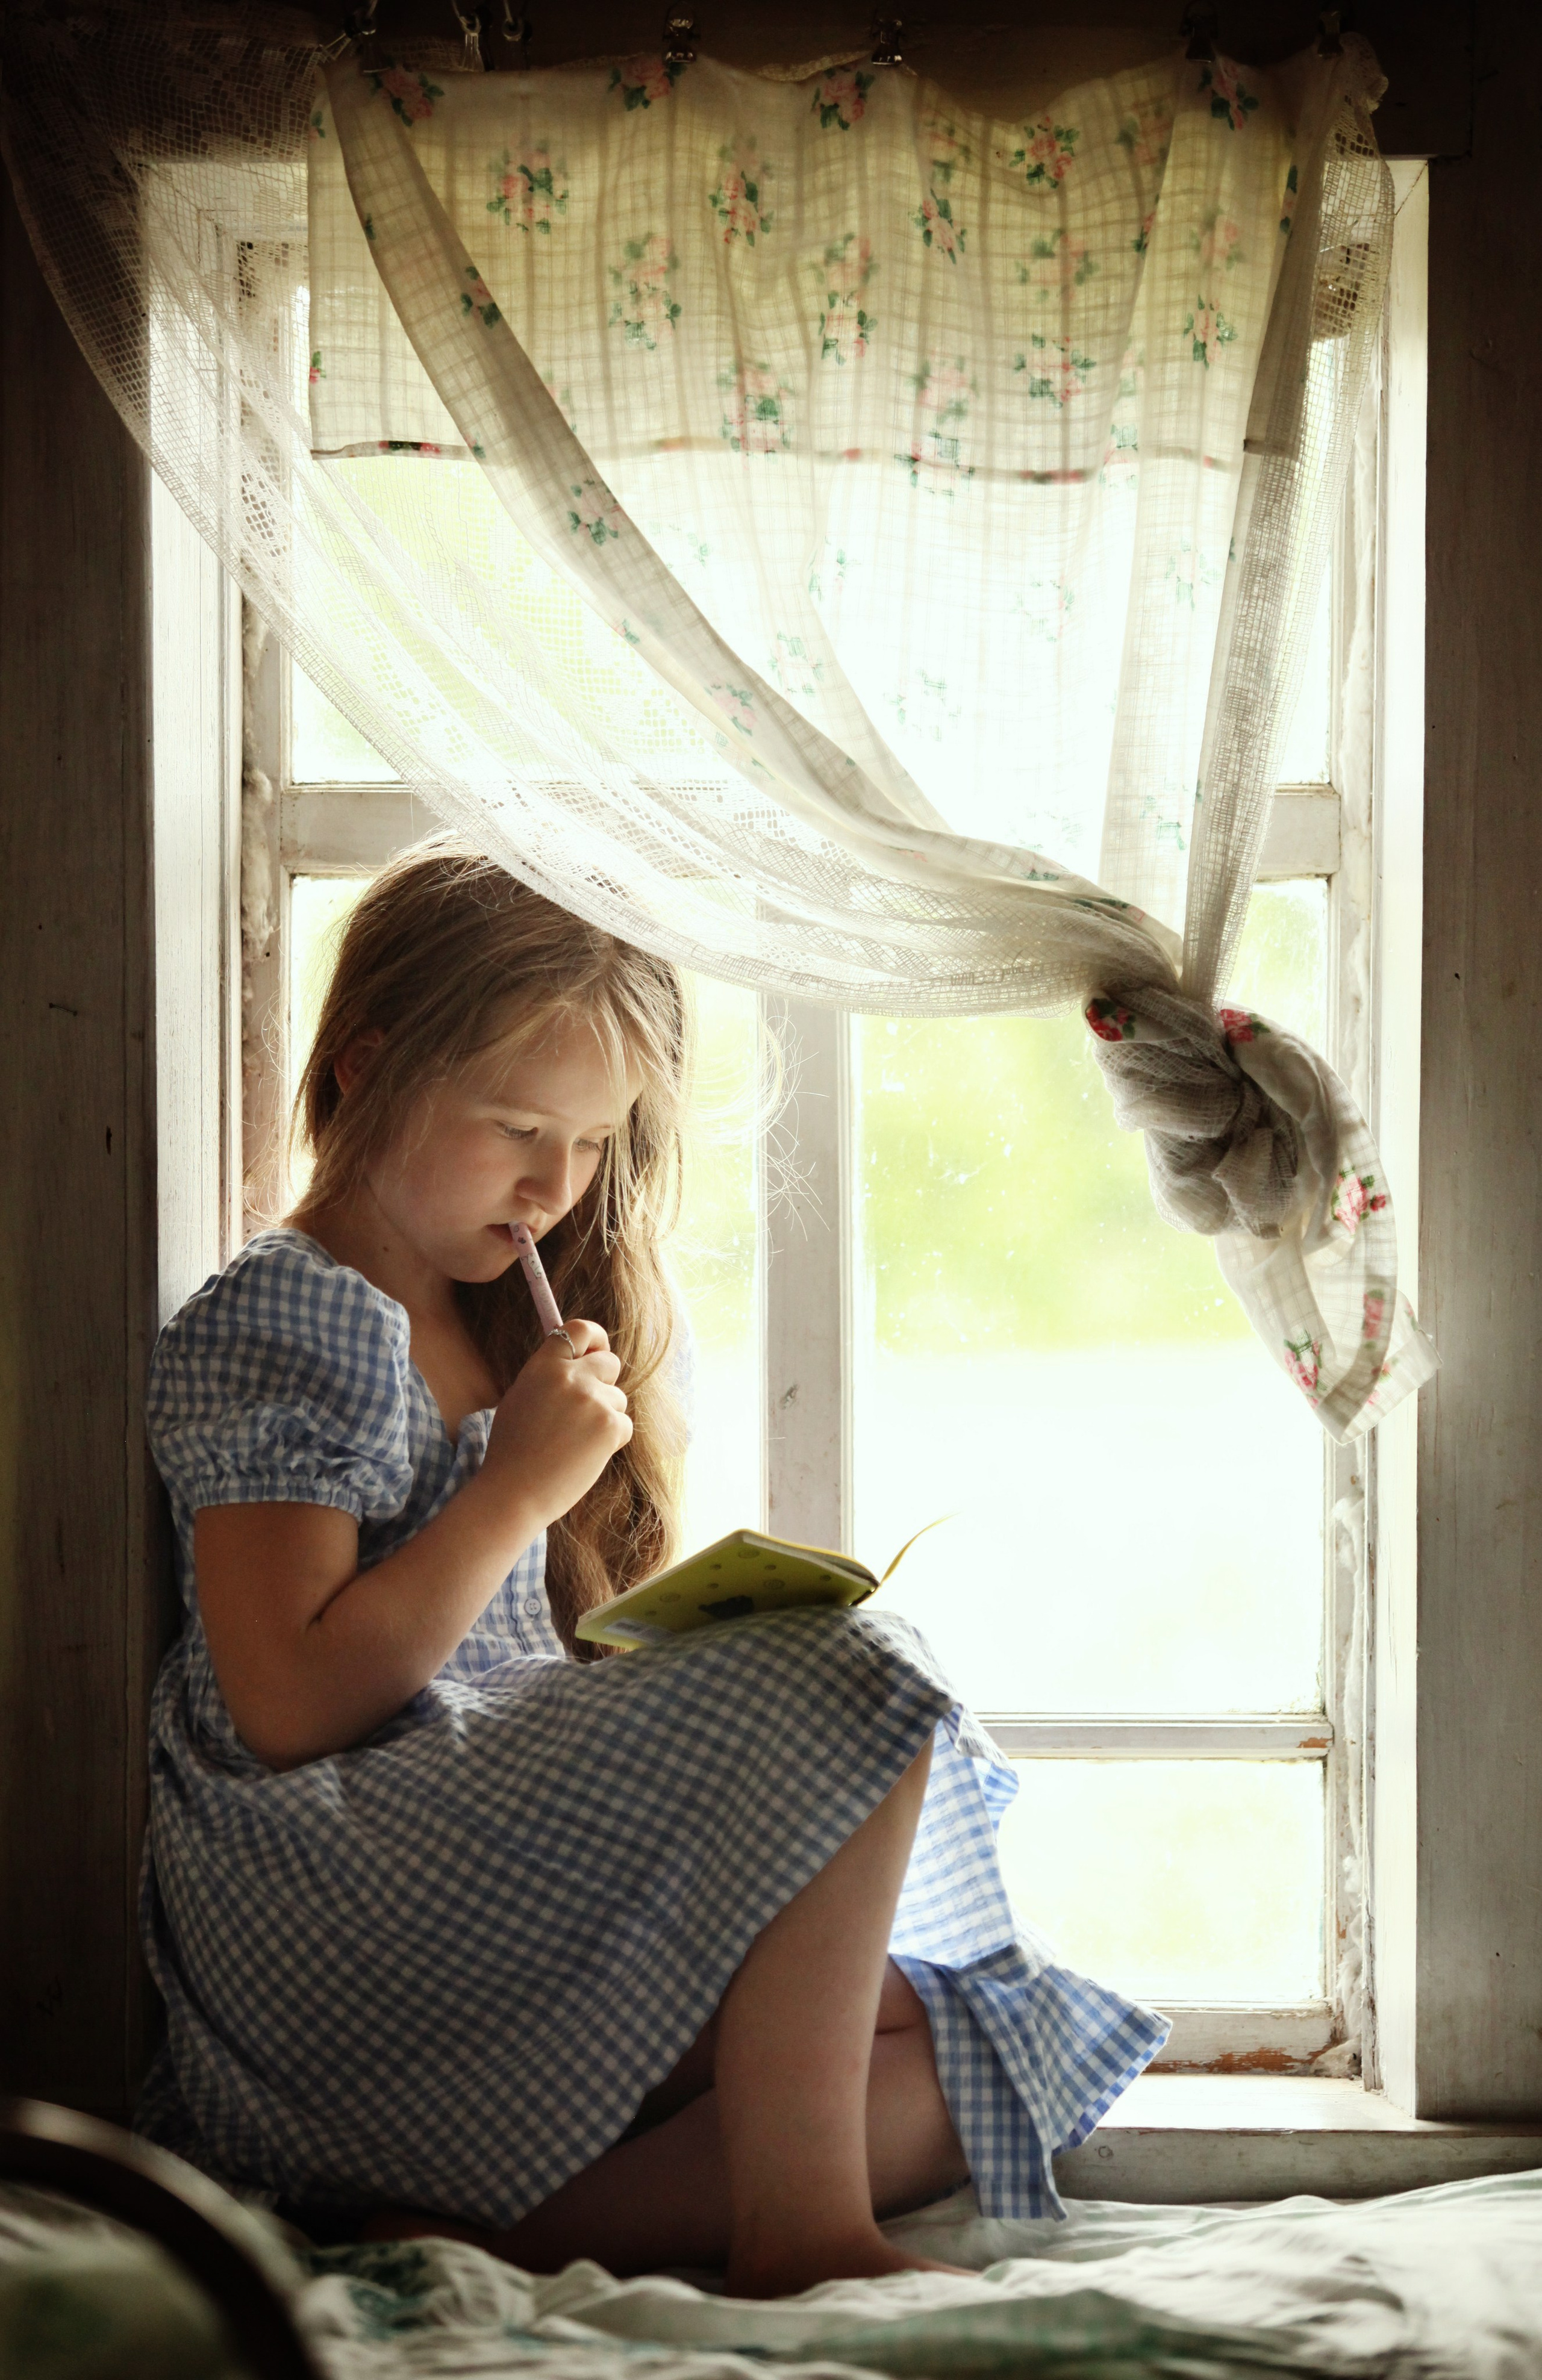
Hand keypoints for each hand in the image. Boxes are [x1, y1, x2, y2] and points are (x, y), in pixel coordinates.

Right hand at [479, 1318, 631, 1531]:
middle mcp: (570, 1376)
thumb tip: (580, 1364)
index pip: (579, 1330)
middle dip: (604, 1383)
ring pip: (618, 1398)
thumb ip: (549, 1376)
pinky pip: (624, 1425)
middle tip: (586, 1410)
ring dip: (605, 1417)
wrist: (514, 1492)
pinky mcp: (610, 1426)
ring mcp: (592, 1400)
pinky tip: (585, 1455)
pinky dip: (611, 1440)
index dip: (595, 1338)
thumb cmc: (513, 1451)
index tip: (598, 1351)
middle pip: (610, 1363)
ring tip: (575, 1441)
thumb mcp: (522, 1397)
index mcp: (543, 1366)